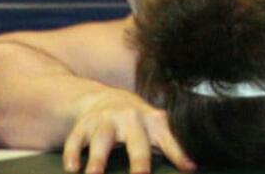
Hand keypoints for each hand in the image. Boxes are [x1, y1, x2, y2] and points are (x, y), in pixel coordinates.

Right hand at [63, 89, 194, 173]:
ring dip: (98, 159)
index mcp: (151, 120)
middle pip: (135, 140)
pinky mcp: (83, 126)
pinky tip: (72, 169)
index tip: (189, 168)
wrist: (102, 98)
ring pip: (101, 140)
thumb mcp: (154, 126)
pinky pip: (75, 141)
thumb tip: (192, 166)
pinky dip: (72, 155)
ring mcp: (104, 121)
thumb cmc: (135, 120)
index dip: (178, 153)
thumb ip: (169, 143)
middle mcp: (129, 118)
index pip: (168, 138)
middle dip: (139, 158)